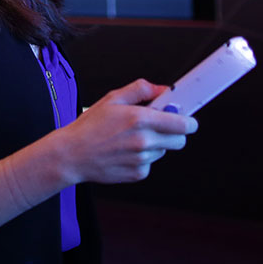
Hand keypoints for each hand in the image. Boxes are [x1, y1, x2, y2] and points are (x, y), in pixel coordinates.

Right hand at [55, 78, 197, 185]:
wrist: (72, 155)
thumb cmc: (90, 127)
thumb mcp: (113, 98)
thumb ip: (141, 89)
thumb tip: (162, 89)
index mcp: (140, 119)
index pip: (183, 124)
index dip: (189, 121)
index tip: (189, 119)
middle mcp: (144, 141)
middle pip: (180, 140)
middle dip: (174, 132)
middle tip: (158, 126)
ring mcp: (142, 159)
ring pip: (164, 151)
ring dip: (156, 144)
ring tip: (132, 138)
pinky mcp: (137, 173)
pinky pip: (151, 163)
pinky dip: (143, 158)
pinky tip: (126, 151)